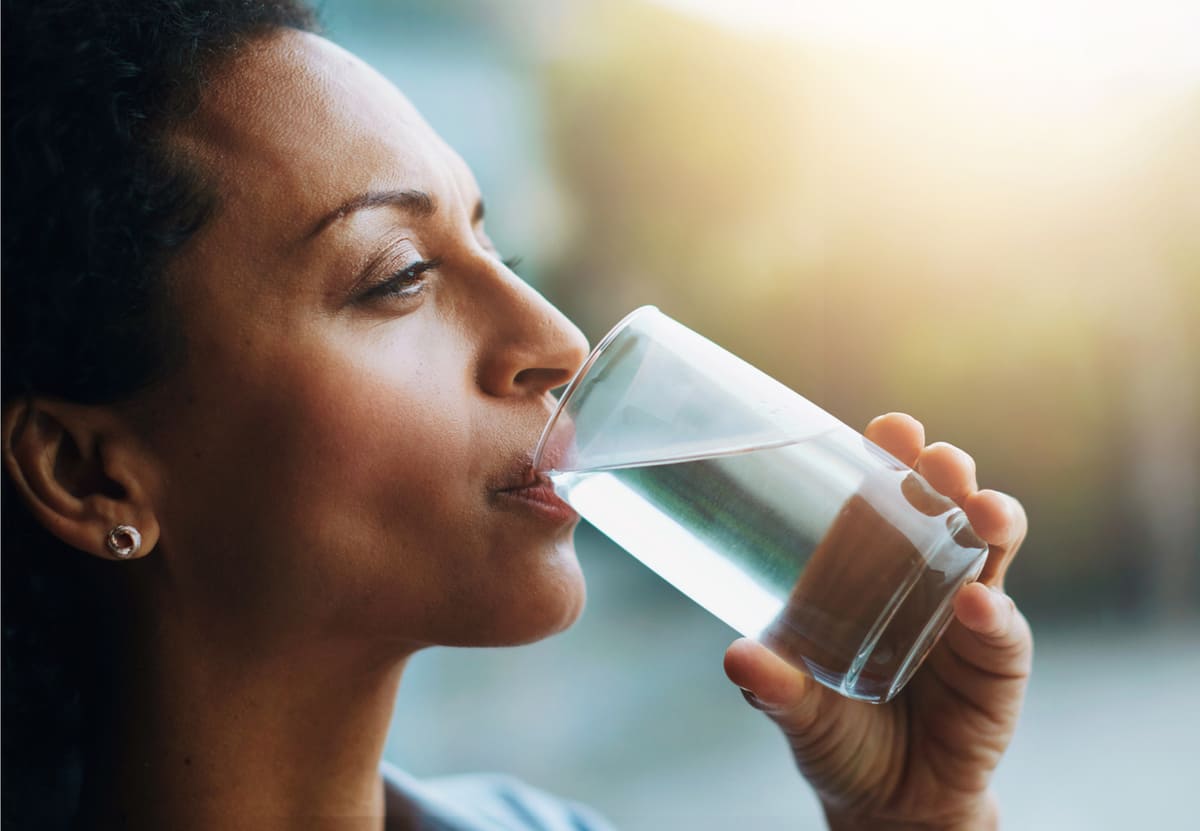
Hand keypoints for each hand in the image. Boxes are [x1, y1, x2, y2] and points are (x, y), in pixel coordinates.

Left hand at [724, 413, 1030, 830]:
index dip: (890, 456)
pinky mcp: (998, 661)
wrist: (888, 802)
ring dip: (989, 520)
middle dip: (947, 473)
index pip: (883, 495)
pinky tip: (977, 607)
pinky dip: (994, 615)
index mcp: (868, 567)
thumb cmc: (836, 733)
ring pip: (990, 548)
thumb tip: (738, 657)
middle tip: (938, 460)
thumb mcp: (796, 708)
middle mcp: (923, 575)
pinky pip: (1003, 629)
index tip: (890, 427)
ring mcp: (967, 613)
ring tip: (979, 512)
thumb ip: (773, 687)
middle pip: (945, 504)